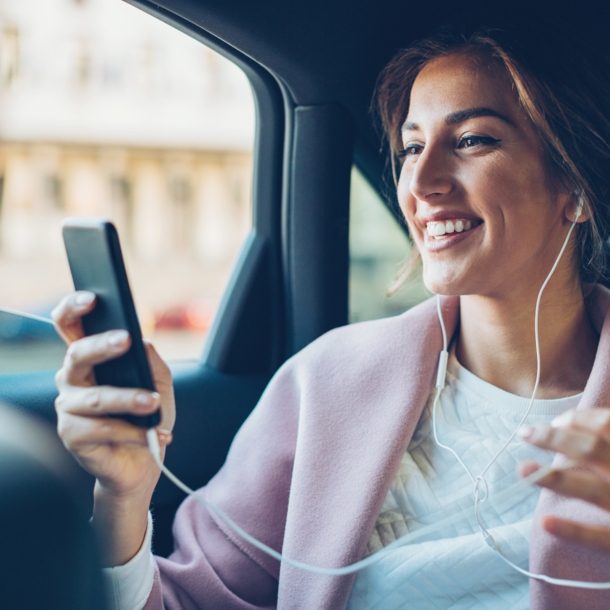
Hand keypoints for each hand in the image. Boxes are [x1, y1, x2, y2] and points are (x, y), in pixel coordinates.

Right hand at [52, 291, 175, 564]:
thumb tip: (143, 343)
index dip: (74, 309)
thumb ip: (151, 363)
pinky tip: (154, 434)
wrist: (143, 462)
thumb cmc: (147, 417)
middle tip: (126, 340)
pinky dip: (132, 431)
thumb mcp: (159, 385)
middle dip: (102, 345)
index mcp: (89, 360)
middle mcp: (72, 380)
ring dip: (127, 399)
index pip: (71, 327)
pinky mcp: (72, 436)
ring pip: (95, 397)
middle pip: (76, 354)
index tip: (92, 297)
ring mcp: (68, 408)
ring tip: (152, 403)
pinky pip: (101, 428)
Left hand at [519, 408, 609, 550]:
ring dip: (554, 479)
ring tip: (522, 470)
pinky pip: (603, 538)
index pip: (604, 424)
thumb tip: (590, 423)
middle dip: (552, 439)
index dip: (575, 420)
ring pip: (591, 490)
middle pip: (589, 449)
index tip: (557, 421)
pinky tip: (547, 522)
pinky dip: (575, 532)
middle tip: (524, 433)